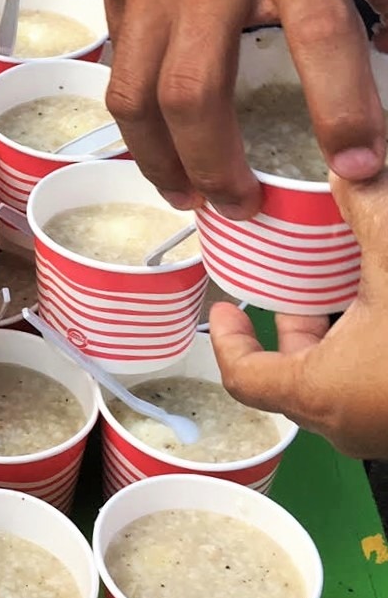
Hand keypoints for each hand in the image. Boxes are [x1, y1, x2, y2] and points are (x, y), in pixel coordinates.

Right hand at [103, 0, 387, 219]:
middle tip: (244, 205)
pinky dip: (138, 124)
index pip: (321, 37)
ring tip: (191, 195)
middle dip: (217, 166)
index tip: (359, 169)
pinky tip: (162, 146)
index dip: (342, 109)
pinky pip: (119, 72)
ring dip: (163, 161)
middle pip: (194, 92)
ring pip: (139, 96)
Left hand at [211, 173, 387, 455]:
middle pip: (291, 377)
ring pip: (336, 384)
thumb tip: (351, 169)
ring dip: (335, 338)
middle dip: (292, 327)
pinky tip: (385, 312)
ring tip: (345, 288)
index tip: (225, 309)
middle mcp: (344, 423)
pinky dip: (367, 352)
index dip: (227, 340)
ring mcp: (380, 428)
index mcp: (318, 394)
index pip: (244, 376)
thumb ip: (367, 215)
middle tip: (293, 284)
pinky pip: (371, 388)